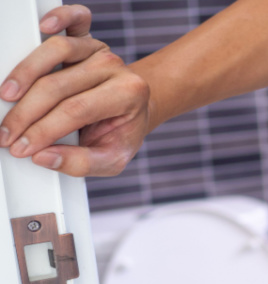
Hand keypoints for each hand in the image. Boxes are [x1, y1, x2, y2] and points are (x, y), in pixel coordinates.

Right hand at [0, 4, 149, 176]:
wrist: (136, 110)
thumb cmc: (121, 133)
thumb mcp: (112, 158)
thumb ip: (82, 163)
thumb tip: (45, 157)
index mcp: (127, 95)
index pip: (76, 111)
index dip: (43, 131)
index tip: (22, 148)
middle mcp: (114, 68)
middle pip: (59, 86)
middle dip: (26, 114)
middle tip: (7, 135)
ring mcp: (100, 50)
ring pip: (57, 51)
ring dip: (25, 73)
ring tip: (7, 97)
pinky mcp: (87, 38)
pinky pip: (76, 20)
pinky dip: (60, 17)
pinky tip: (43, 26)